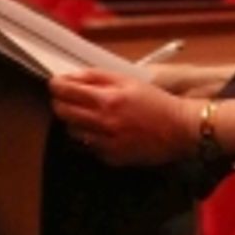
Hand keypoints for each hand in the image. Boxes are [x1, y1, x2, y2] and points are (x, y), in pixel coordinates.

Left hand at [49, 70, 198, 165]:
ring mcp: (105, 143)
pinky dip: (90, 136)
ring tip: (87, 114)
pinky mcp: (110, 158)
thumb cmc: (156, 103)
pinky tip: (103, 130)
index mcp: (108, 100)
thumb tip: (73, 76)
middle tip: (67, 97)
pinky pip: (88, 146)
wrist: (179, 130)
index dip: (56, 85)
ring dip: (74, 120)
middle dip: (60, 102)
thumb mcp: (128, 81)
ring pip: (72, 131)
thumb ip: (98, 77)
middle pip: (63, 112)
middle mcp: (103, 123)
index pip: (67, 91)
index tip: (55, 83)